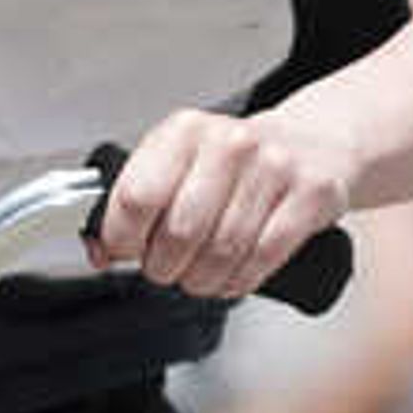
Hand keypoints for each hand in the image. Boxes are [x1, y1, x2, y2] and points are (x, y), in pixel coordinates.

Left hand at [94, 105, 352, 303]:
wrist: (312, 145)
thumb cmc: (236, 163)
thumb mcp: (179, 163)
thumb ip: (137, 202)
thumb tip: (99, 251)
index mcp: (185, 131)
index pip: (137, 196)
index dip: (124, 238)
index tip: (127, 251)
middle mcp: (229, 143)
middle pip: (179, 232)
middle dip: (166, 267)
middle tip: (167, 269)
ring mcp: (273, 167)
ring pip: (221, 252)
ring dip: (203, 280)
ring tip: (199, 276)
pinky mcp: (309, 195)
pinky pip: (262, 257)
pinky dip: (240, 280)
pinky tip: (233, 276)